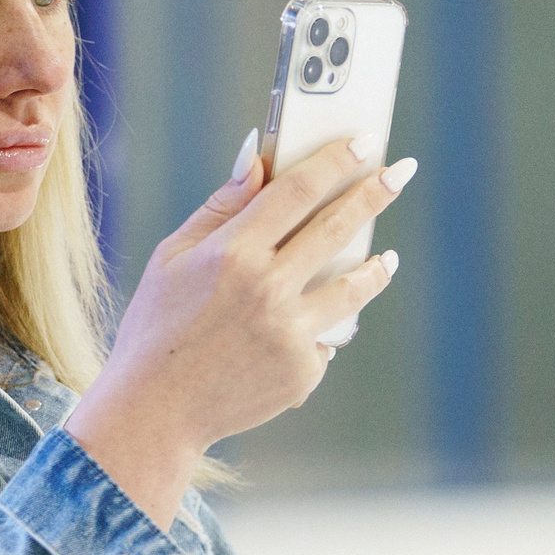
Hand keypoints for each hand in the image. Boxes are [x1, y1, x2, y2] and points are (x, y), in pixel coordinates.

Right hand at [65, 135, 410, 524]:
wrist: (154, 412)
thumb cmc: (156, 328)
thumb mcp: (173, 258)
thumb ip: (221, 207)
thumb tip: (258, 158)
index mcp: (233, 253)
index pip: (299, 190)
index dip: (336, 161)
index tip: (364, 142)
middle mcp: (268, 289)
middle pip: (338, 228)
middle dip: (375, 194)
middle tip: (401, 172)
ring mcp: (291, 333)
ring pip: (354, 287)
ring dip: (375, 267)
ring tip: (385, 258)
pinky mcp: (303, 371)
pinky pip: (325, 338)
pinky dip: (317, 330)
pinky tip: (297, 333)